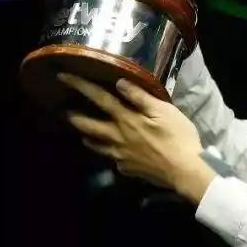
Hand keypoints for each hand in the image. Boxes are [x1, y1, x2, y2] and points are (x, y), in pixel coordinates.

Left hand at [58, 73, 216, 202]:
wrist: (184, 170)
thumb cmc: (177, 136)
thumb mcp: (163, 110)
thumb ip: (140, 97)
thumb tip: (119, 82)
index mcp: (126, 119)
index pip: (100, 98)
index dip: (81, 86)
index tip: (63, 77)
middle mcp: (117, 137)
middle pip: (89, 127)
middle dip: (75, 118)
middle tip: (66, 113)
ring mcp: (120, 156)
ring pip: (97, 146)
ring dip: (88, 138)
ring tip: (84, 136)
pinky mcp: (128, 169)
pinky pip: (114, 159)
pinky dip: (111, 154)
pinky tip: (115, 155)